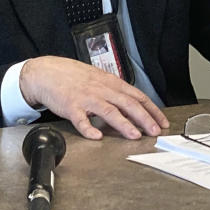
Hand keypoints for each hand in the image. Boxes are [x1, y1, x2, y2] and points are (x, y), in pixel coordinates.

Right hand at [19, 56, 168, 139]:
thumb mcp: (99, 79)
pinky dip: (88, 128)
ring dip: (124, 124)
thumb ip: (115, 92)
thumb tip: (133, 106)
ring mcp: (86, 98)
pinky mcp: (70, 107)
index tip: (162, 122)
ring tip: (134, 135)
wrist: (47, 72)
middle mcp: (101, 89)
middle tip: (155, 131)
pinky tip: (96, 136)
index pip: (137, 96)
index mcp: (111, 83)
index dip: (152, 109)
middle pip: (128, 103)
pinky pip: (80, 120)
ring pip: (109, 111)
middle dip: (144, 118)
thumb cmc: (74, 76)